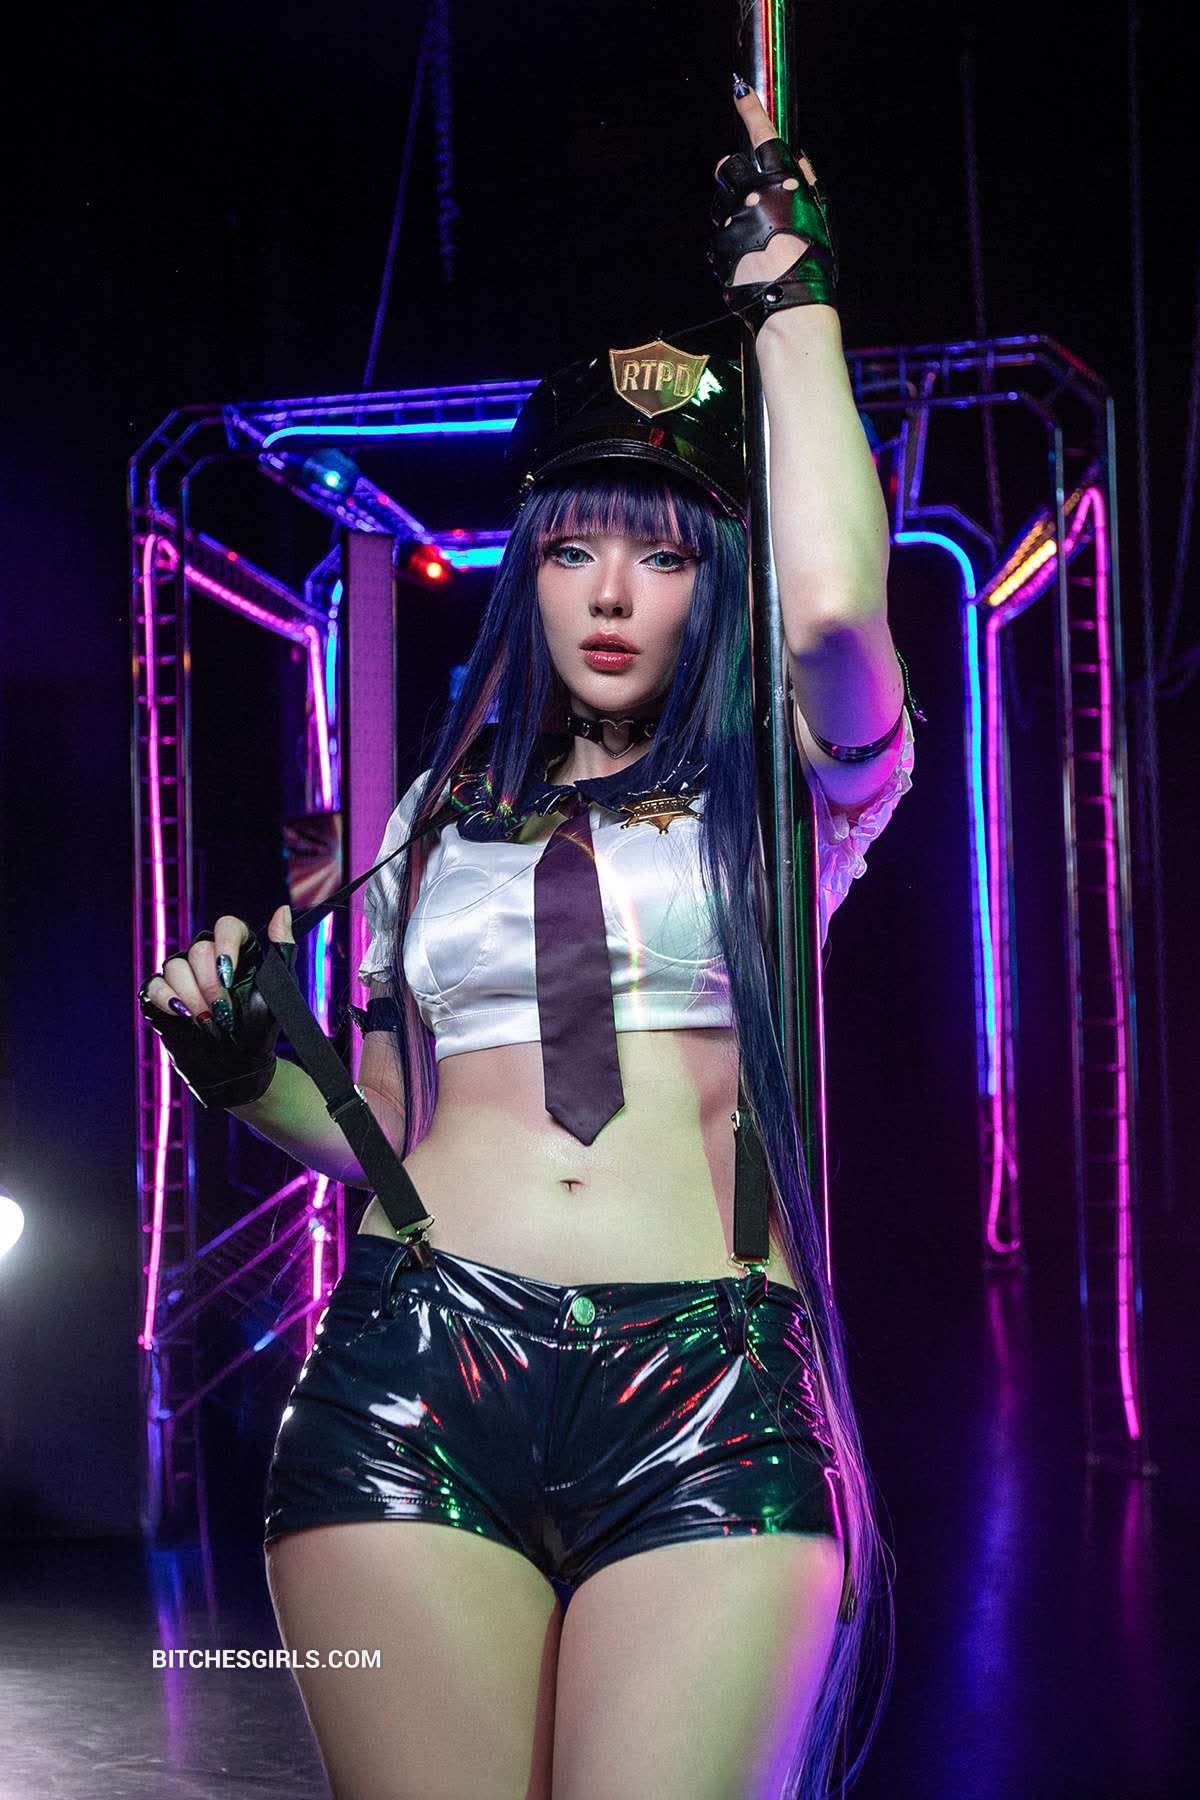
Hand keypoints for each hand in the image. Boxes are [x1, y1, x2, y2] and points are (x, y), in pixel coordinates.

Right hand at [137, 905, 295, 1108]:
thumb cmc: (261, 1026)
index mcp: (237, 950)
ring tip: (207, 1021)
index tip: (230, 974)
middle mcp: (207, 958)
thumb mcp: (279, 989)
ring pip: (174, 966)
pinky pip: (154, 985)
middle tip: (223, 1011)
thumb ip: (282, 949)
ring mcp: (183, 976)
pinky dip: (165, 998)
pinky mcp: (163, 997)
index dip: (225, 946)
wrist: (240, 1063)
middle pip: (198, 950)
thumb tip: (281, 910)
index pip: (226, 926)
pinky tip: (182, 1013)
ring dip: (192, 997)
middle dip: (210, 984)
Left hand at [706, 78, 838, 333]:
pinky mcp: (717, 244)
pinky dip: (728, 244)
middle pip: (728, 166)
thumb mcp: (818, 216)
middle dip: (733, 175)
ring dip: (731, 211)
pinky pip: (717, 235)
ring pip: (720, 202)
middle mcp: (753, 193)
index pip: (763, 135)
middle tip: (746, 195)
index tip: (740, 91)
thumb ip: (806, 183)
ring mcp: (731, 218)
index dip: (752, 111)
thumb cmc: (812, 260)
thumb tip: (802, 158)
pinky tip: (747, 260)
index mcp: (782, 181)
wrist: (791, 302)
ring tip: (753, 238)